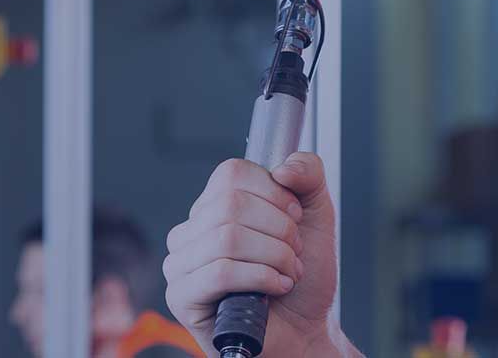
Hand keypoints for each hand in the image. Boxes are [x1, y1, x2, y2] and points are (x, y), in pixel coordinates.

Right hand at [164, 153, 345, 356]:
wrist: (305, 330)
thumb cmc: (303, 279)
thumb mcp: (316, 215)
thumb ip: (308, 175)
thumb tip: (282, 167)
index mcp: (214, 207)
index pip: (231, 173)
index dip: (274, 194)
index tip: (295, 217)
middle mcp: (191, 231)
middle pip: (231, 205)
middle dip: (280, 230)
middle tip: (294, 253)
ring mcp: (181, 264)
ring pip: (228, 238)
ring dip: (275, 257)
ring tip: (288, 273)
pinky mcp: (182, 297)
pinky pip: (220, 272)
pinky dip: (261, 277)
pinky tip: (276, 287)